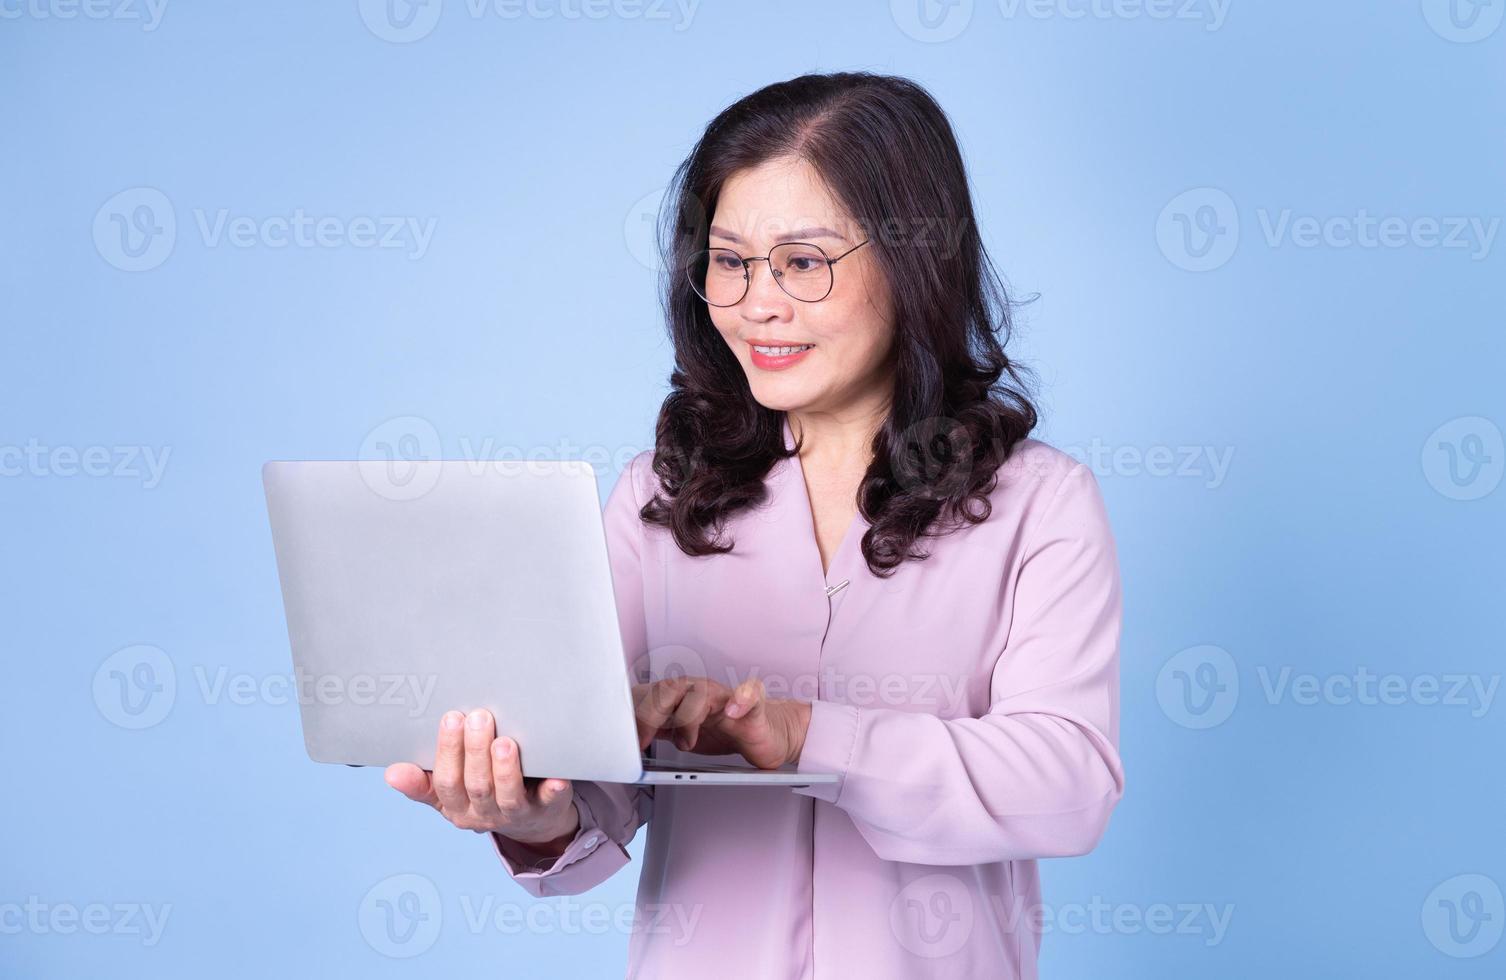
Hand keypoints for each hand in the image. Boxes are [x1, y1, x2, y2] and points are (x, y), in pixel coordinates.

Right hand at [384, 709, 579, 855]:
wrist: (532, 821)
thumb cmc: (484, 795)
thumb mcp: (450, 793)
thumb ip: (423, 783)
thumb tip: (391, 772)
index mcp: (457, 808)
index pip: (447, 783)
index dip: (448, 752)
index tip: (450, 718)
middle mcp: (485, 815)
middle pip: (477, 786)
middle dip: (476, 751)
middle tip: (479, 716)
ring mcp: (517, 814)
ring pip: (508, 795)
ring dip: (505, 769)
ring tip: (505, 741)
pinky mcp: (548, 809)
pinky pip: (550, 801)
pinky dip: (553, 790)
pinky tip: (556, 777)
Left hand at [633, 675, 811, 769]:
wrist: (767, 735)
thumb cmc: (727, 732)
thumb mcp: (686, 735)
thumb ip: (662, 730)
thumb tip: (630, 736)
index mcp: (686, 698)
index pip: (654, 694)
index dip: (637, 713)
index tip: (627, 739)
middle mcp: (704, 692)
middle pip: (672, 688)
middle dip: (653, 712)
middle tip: (646, 740)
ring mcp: (728, 698)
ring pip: (702, 691)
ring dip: (688, 717)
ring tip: (686, 743)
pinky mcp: (754, 707)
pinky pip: (750, 694)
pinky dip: (741, 698)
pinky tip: (733, 710)